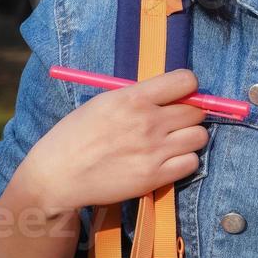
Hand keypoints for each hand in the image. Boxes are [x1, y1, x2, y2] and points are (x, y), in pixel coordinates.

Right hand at [18, 68, 208, 213]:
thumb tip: (169, 94)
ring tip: (172, 143)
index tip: (180, 95)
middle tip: (174, 123)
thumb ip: (137, 96)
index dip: (187, 87)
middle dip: (189, 115)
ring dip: (189, 138)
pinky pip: (192, 163)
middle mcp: (148, 121)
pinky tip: (167, 161)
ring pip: (200, 137)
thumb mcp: (103, 102)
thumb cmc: (76, 136)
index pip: (186, 81)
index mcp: (133, 98)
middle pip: (197, 111)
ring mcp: (154, 151)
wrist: (57, 175)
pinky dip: (184, 162)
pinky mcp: (155, 177)